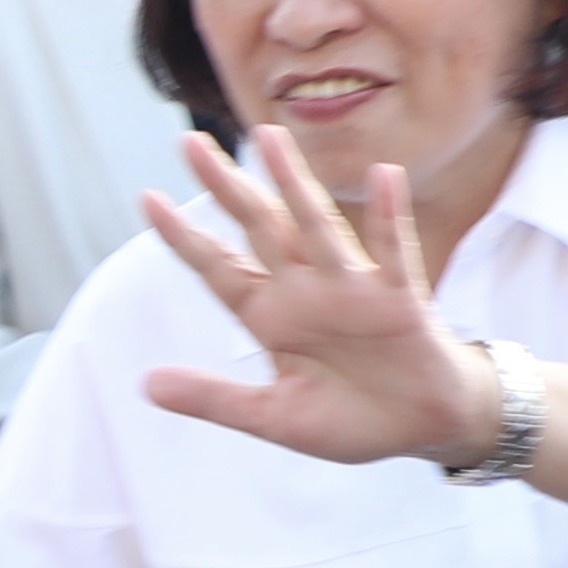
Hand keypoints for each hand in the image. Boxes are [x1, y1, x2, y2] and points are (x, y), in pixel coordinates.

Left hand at [133, 129, 497, 470]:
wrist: (422, 429)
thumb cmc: (351, 419)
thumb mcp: (273, 417)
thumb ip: (213, 398)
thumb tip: (146, 384)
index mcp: (271, 318)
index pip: (219, 268)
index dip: (184, 237)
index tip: (146, 198)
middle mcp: (306, 292)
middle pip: (258, 228)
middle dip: (226, 187)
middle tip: (188, 142)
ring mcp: (352, 289)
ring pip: (316, 226)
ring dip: (293, 184)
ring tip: (268, 138)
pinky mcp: (399, 298)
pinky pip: (394, 251)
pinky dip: (389, 215)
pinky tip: (385, 175)